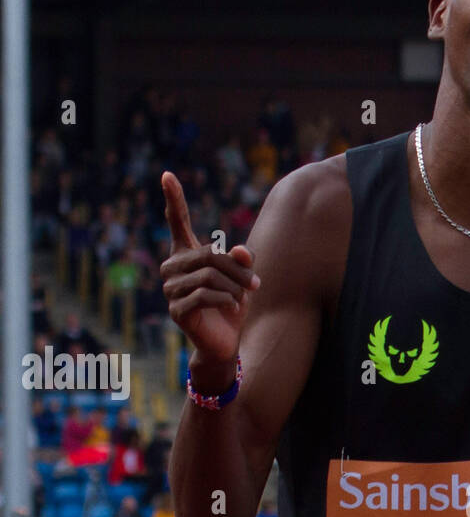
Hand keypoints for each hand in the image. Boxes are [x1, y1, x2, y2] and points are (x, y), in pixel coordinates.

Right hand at [160, 171, 259, 364]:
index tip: (167, 174)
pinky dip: (226, 299)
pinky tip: (233, 305)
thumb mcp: (242, 278)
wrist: (225, 341)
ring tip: (244, 296)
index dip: (174, 199)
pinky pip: (205, 295)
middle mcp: (173, 267)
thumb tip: (240, 251)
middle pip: (209, 255)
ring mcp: (171, 289)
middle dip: (237, 269)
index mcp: (185, 253)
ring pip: (209, 276)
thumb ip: (242, 260)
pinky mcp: (176, 310)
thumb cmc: (232, 304)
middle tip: (255, 283)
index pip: (178, 222)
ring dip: (234, 287)